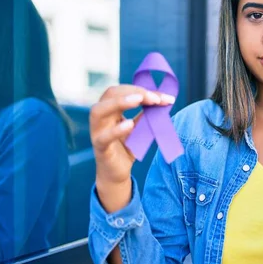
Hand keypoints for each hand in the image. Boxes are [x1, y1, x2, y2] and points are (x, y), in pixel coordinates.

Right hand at [89, 85, 173, 210]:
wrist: (117, 173)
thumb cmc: (127, 147)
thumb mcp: (140, 128)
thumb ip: (146, 115)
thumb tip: (164, 100)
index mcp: (110, 109)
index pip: (123, 91)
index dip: (143, 90)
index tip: (165, 97)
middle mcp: (100, 116)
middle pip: (111, 94)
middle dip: (134, 92)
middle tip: (155, 99)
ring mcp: (97, 131)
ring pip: (99, 111)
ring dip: (120, 102)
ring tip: (139, 99)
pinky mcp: (100, 147)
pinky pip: (104, 137)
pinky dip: (116, 129)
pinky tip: (129, 124)